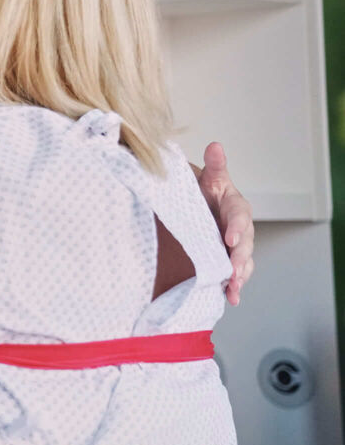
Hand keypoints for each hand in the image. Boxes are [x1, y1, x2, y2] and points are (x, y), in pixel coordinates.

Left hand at [196, 142, 254, 305]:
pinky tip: (230, 299)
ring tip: (233, 290)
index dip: (237, 228)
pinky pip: (234, 274)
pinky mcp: (227, 260)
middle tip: (232, 272)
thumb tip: (215, 146)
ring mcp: (235, 247)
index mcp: (236, 207)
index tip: (230, 239)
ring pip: (243, 263)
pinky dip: (233, 287)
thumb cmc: (206, 191)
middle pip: (244, 245)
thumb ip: (215, 166)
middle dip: (239, 259)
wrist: (200, 205)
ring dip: (239, 278)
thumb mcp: (209, 177)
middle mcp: (240, 229)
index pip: (240, 217)